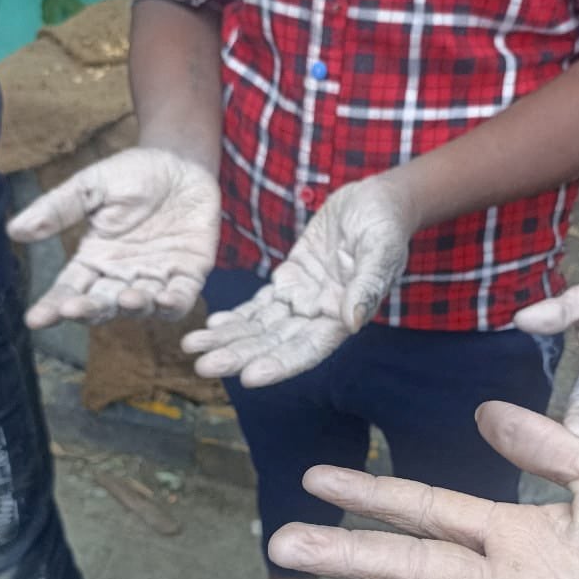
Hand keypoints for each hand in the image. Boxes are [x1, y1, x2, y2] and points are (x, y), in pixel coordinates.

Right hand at [7, 149, 219, 326]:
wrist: (180, 161)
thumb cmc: (133, 174)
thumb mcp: (90, 186)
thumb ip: (59, 209)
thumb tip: (15, 230)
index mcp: (96, 259)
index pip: (70, 289)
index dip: (53, 306)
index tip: (35, 320)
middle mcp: (124, 276)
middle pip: (103, 303)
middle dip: (89, 310)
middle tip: (74, 309)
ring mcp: (157, 277)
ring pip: (142, 306)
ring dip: (134, 307)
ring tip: (126, 299)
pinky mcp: (190, 273)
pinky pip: (182, 296)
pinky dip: (174, 303)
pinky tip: (164, 299)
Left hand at [180, 176, 411, 386]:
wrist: (377, 201)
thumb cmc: (386, 224)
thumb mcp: (381, 248)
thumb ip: (367, 285)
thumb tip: (352, 322)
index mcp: (343, 317)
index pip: (307, 349)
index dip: (279, 364)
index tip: (248, 377)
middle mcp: (320, 317)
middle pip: (274, 344)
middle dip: (239, 356)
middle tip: (203, 366)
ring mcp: (304, 300)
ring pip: (260, 327)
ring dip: (228, 339)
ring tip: (192, 346)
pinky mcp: (291, 282)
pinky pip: (259, 305)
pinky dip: (236, 316)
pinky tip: (211, 326)